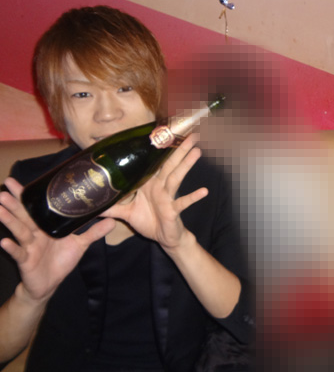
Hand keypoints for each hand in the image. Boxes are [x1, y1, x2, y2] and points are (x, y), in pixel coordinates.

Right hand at [0, 177, 114, 302]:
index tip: (13, 182)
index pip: (34, 208)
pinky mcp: (26, 261)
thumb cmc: (61, 261)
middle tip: (3, 192)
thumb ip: (94, 232)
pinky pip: (19, 253)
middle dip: (14, 204)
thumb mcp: (80, 244)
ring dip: (9, 220)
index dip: (24, 196)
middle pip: (23, 216)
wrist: (50, 284)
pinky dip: (12, 247)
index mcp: (45, 227)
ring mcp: (28, 247)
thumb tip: (112, 220)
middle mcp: (34, 234)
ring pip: (18, 231)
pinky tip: (4, 241)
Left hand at [102, 134, 206, 253]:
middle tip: (191, 133)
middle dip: (179, 149)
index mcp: (150, 184)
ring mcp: (168, 198)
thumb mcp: (126, 214)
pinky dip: (193, 197)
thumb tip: (91, 205)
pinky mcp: (173, 210)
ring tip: (196, 151)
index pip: (156, 162)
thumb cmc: (149, 222)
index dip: (161, 148)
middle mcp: (160, 187)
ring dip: (186, 164)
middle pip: (170, 164)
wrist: (164, 239)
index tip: (168, 132)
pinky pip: (183, 203)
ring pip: (176, 178)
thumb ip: (111, 207)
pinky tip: (204, 191)